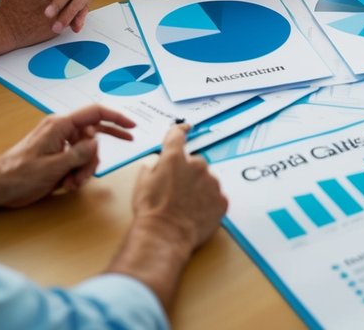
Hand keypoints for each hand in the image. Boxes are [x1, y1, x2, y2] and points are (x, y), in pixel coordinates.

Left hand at [0, 105, 136, 207]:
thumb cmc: (20, 174)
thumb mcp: (53, 166)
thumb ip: (79, 154)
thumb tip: (96, 143)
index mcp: (60, 126)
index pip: (94, 113)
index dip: (116, 118)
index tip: (132, 127)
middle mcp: (61, 130)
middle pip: (93, 136)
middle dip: (94, 157)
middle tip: (91, 173)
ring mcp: (58, 143)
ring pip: (86, 152)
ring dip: (84, 169)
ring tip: (72, 183)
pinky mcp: (56, 155)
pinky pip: (76, 160)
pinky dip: (76, 173)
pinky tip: (67, 184)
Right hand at [132, 124, 227, 251]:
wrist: (164, 236)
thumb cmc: (151, 211)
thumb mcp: (142, 183)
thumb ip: (151, 167)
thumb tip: (155, 164)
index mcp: (175, 158)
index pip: (178, 135)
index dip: (181, 129)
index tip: (186, 127)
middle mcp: (197, 165)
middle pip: (195, 162)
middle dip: (187, 173)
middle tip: (176, 192)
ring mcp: (212, 182)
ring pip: (207, 180)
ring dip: (199, 188)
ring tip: (185, 206)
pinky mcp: (221, 200)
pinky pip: (216, 196)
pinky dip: (208, 202)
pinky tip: (196, 213)